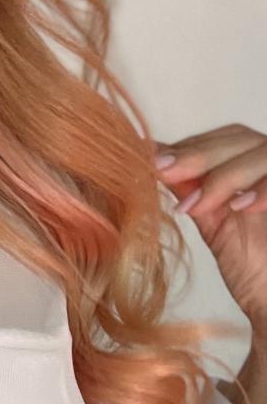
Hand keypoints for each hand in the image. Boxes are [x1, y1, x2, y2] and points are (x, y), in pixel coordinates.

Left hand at [154, 124, 266, 336]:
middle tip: (165, 172)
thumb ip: (186, 185)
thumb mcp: (210, 218)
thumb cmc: (250, 264)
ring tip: (200, 204)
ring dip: (225, 176)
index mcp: (249, 164)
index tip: (154, 163)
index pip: (218, 139)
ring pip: (259, 151)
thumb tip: (147, 158)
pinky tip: (240, 207)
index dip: (187, 148)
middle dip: (198, 156)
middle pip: (238, 138)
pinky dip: (262, 190)